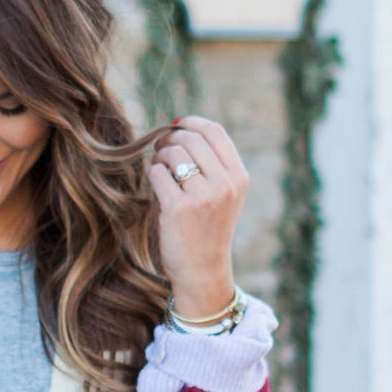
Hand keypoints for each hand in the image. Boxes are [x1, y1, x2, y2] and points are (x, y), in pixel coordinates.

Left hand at [146, 115, 246, 323]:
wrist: (203, 270)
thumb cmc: (208, 228)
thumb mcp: (224, 194)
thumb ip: (212, 162)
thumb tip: (180, 125)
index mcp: (239, 177)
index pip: (215, 131)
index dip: (191, 122)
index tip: (176, 126)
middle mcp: (225, 184)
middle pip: (190, 138)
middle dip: (170, 140)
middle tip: (161, 151)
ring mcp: (203, 196)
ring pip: (172, 153)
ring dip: (160, 158)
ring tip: (161, 171)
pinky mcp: (178, 208)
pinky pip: (157, 172)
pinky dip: (153, 174)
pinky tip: (158, 187)